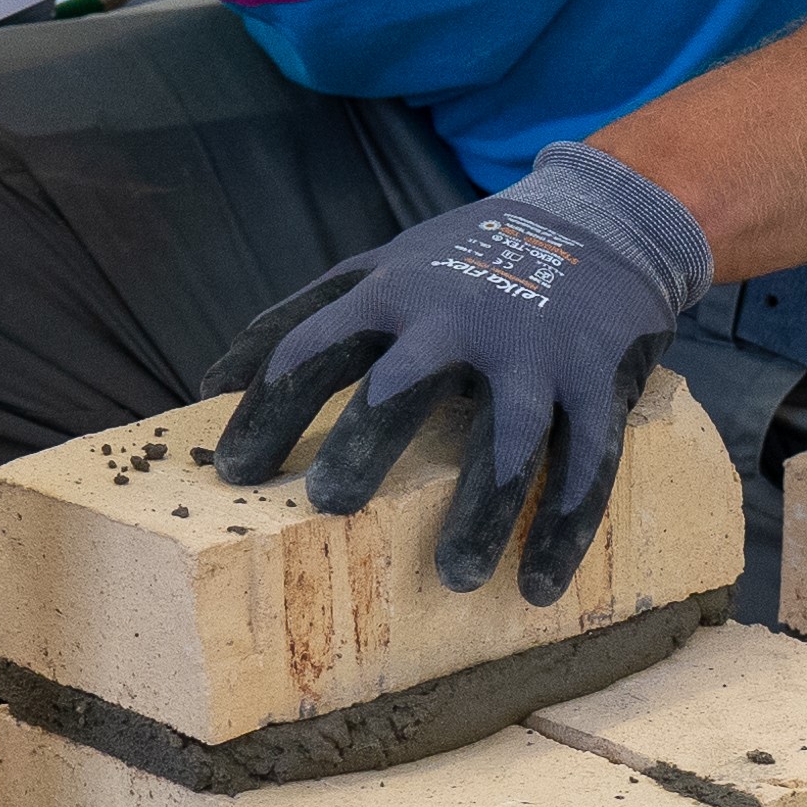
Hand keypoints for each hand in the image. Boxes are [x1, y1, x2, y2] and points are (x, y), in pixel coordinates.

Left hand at [204, 141, 712, 600]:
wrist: (598, 219)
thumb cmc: (463, 261)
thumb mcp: (377, 269)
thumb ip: (296, 319)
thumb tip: (207, 386)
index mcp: (393, 294)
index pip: (311, 351)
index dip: (267, 411)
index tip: (234, 474)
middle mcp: (459, 319)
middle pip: (402, 385)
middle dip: (363, 444)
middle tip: (328, 505)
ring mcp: (534, 351)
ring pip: (509, 438)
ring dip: (482, 510)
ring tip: (453, 577)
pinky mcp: (598, 379)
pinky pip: (586, 463)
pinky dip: (563, 529)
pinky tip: (534, 587)